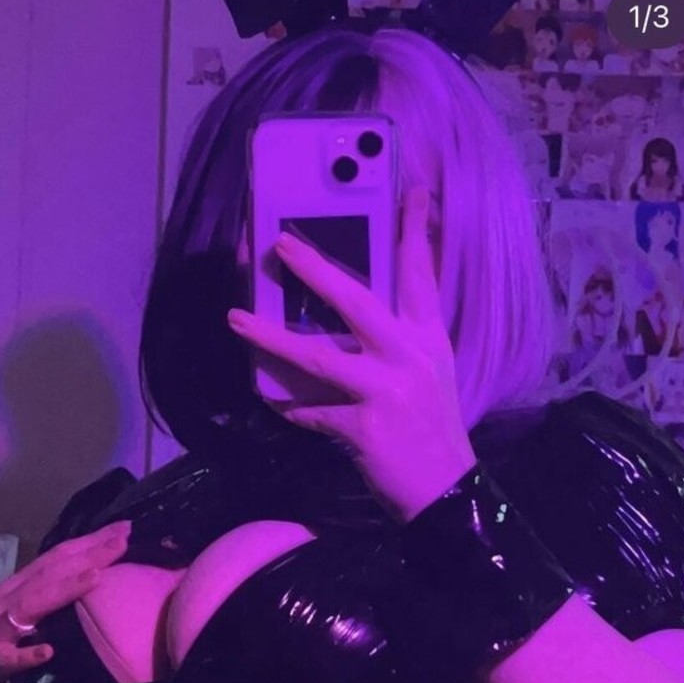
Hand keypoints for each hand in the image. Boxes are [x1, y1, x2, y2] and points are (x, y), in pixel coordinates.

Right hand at [0, 520, 130, 682]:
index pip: (54, 561)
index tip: (122, 530)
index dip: (87, 545)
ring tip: (96, 575)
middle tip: (124, 535)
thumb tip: (73, 588)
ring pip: (30, 606)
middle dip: (87, 554)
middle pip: (49, 573)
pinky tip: (47, 650)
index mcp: (12, 592)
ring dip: (63, 590)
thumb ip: (36, 603)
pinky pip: (6, 660)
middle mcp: (5, 604)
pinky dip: (26, 654)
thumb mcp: (6, 617)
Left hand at [227, 187, 476, 521]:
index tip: (411, 191)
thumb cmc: (433, 428)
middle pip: (355, 301)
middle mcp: (407, 356)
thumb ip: (404, 338)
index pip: (421, 275)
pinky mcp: (363, 427)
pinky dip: (288, 405)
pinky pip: (311, 411)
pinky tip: (267, 395)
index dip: (415, 231)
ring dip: (271, 338)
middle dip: (315, 269)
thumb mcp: (431, 371)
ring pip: (317, 356)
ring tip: (236, 320)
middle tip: (278, 243)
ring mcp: (385, 391)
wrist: (447, 491)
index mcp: (427, 338)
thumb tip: (359, 312)